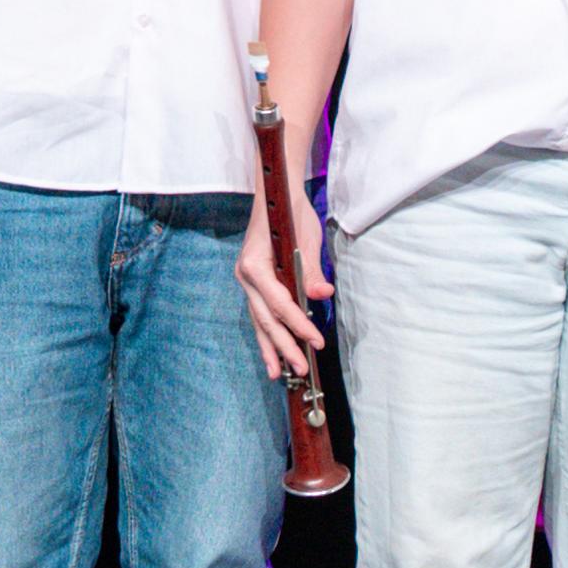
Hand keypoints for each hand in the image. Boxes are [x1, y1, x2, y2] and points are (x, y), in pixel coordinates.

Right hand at [238, 195, 329, 383]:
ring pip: (259, 321)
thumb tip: (322, 296)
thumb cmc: (291, 212)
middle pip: (266, 319)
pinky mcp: (253, 283)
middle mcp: (245, 276)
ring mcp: (247, 281)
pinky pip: (260, 313)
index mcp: (254, 265)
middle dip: (283, 346)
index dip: (299, 325)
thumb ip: (310, 271)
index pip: (280, 304)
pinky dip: (267, 333)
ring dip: (270, 347)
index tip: (316, 341)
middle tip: (300, 369)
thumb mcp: (306, 239)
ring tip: (278, 373)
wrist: (275, 194)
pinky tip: (273, 352)